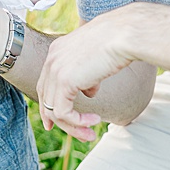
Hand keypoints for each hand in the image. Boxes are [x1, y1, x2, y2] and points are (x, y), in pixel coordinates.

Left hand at [36, 9, 133, 140]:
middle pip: (45, 97)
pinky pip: (62, 112)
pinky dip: (77, 122)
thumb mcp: (97, 58)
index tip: (56, 121)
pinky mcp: (64, 81)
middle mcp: (51, 59)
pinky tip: (94, 121)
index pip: (45, 82)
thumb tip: (88, 91)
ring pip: (52, 109)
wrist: (124, 34)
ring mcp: (55, 70)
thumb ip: (87, 74)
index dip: (50, 103)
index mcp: (57, 51)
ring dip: (72, 126)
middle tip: (79, 133)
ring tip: (90, 134)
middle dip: (58, 120)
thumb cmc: (119, 42)